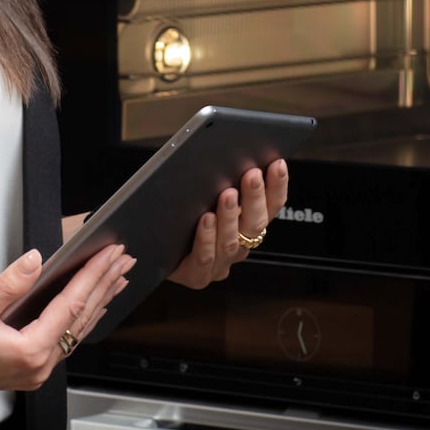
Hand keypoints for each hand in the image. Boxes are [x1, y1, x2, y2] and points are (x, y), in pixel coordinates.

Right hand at [0, 244, 133, 395]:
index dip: (93, 275)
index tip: (109, 254)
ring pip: (78, 331)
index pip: (71, 304)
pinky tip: (90, 307)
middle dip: (105, 285)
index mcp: (31, 349)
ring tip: (117, 279)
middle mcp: (41, 364)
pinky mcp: (33, 370)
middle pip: (82, 318)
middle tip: (123, 260)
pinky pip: (67, 341)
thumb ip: (9, 284)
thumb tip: (35, 260)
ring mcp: (39, 370)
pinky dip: (82, 319)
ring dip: (98, 302)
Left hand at [168, 159, 290, 288]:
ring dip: (230, 217)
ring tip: (227, 194)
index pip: (272, 206)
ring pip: (231, 242)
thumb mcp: (205, 194)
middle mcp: (239, 246)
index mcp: (247, 225)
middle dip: (254, 197)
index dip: (277, 186)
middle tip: (251, 174)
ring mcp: (220, 264)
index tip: (277, 163)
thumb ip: (223, 179)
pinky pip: (205, 259)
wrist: (152, 247)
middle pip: (255, 223)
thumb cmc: (181, 216)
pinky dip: (206, 238)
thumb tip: (232, 153)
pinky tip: (204, 220)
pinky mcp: (197, 276)